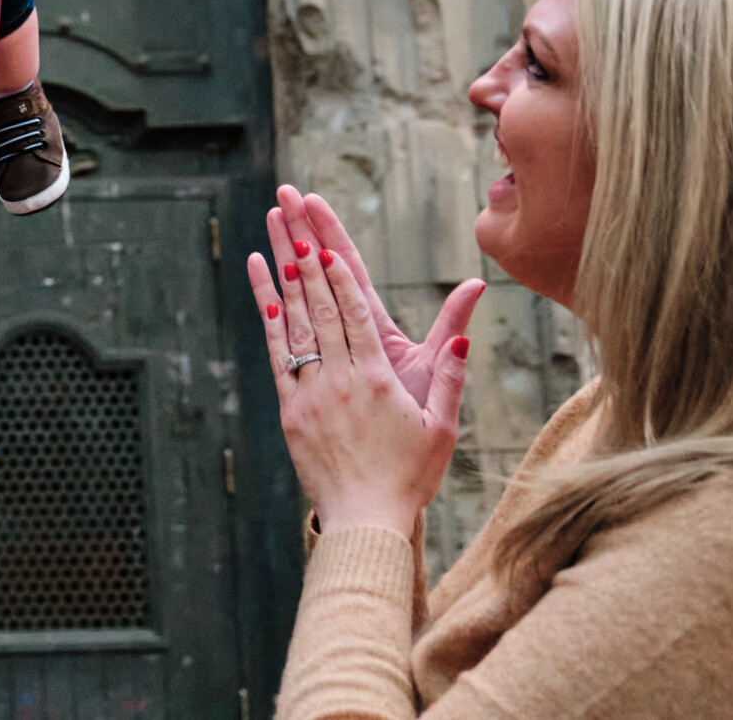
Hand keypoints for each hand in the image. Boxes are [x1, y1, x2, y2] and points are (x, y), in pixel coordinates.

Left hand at [248, 220, 472, 536]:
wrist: (366, 520)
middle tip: (291, 212)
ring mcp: (311, 391)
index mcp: (377, 379)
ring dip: (283, 273)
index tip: (325, 243)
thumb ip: (452, 375)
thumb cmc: (411, 475)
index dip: (340, 276)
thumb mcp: (442, 426)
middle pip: (320, 305)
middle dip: (305, 254)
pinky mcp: (290, 408)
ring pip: (295, 322)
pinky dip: (270, 316)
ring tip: (272, 232)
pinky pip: (278, 352)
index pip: (356, 314)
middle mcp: (340, 378)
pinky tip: (264, 286)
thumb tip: (468, 336)